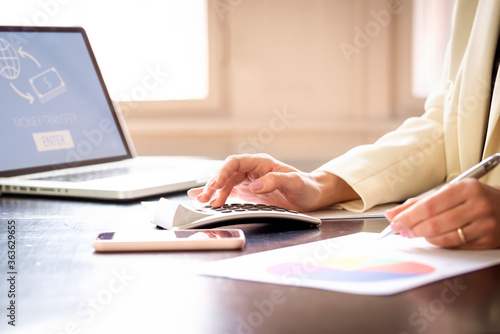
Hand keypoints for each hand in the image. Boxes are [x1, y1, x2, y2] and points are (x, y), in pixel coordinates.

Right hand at [187, 153, 358, 211]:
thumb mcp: (295, 182)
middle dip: (214, 184)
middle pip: (227, 174)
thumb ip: (276, 180)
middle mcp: (252, 170)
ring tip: (202, 202)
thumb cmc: (306, 186)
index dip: (223, 172)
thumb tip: (255, 185)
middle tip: (205, 198)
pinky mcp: (248, 193)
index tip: (217, 185)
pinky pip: (229, 193)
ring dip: (213, 192)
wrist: (313, 195)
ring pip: (225, 184)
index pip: (236, 163)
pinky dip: (217, 196)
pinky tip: (204, 199)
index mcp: (261, 163)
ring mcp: (249, 182)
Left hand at [385, 179, 499, 249]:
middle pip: (434, 223)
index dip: (408, 216)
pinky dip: (440, 244)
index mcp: (466, 188)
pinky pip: (456, 247)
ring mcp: (485, 225)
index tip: (395, 222)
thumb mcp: (450, 192)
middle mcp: (477, 205)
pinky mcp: (488, 242)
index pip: (429, 205)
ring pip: (444, 238)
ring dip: (424, 238)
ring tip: (417, 234)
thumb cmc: (475, 199)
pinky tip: (435, 238)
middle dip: (413, 229)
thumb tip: (394, 213)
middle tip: (403, 231)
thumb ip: (420, 202)